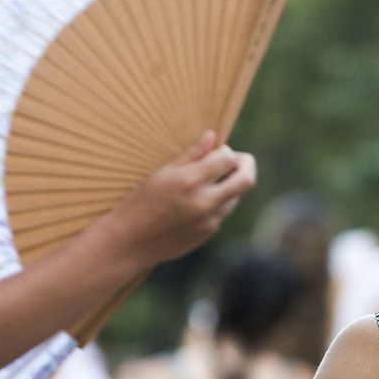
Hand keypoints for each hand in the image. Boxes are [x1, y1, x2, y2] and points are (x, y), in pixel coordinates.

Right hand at [100, 131, 257, 268]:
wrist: (131, 241)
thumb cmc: (140, 201)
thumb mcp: (162, 173)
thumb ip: (191, 155)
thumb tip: (213, 137)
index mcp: (190, 181)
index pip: (229, 158)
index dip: (226, 151)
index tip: (217, 151)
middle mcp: (204, 201)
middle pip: (246, 179)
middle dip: (247, 165)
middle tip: (240, 159)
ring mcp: (209, 220)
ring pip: (236, 197)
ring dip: (230, 185)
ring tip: (210, 180)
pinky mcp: (208, 233)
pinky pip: (222, 212)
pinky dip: (218, 202)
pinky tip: (196, 201)